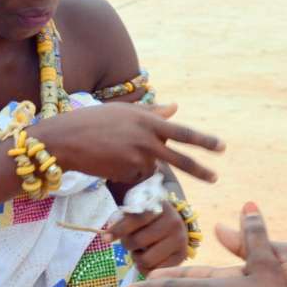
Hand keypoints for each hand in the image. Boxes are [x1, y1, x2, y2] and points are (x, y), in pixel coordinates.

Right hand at [35, 103, 222, 185]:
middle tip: (215, 178)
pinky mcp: (128, 171)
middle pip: (180, 158)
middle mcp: (147, 137)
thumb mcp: (124, 112)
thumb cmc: (92, 122)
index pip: (182, 131)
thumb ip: (152, 113)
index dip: (203, 140)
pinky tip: (108, 162)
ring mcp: (139, 155)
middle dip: (199, 169)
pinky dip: (125, 175)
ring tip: (113, 153)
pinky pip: (134, 179)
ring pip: (149, 169)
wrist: (66, 139)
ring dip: (136, 166)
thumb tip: (175, 107)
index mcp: (148, 120)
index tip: (221, 147)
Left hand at [109, 207, 189, 272]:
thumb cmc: (151, 218)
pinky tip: (148, 259)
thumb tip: (106, 236)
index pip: (135, 220)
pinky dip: (146, 268)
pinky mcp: (182, 256)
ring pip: (146, 260)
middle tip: (131, 242)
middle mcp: (173, 222)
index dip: (118, 230)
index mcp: (160, 206)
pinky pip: (155, 271)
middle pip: (138, 241)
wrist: (177, 221)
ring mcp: (180, 240)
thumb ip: (123, 220)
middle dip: (128, 244)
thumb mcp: (139, 212)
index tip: (105, 238)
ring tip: (141, 251)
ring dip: (137, 258)